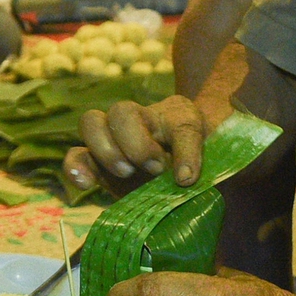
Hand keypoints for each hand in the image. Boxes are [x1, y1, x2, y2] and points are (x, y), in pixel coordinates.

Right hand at [61, 95, 207, 194]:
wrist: (181, 181)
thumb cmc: (201, 171)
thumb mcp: (217, 167)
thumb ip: (220, 169)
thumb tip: (187, 179)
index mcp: (178, 116)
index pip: (182, 125)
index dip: (185, 151)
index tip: (187, 179)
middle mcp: (142, 118)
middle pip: (123, 111)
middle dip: (136, 143)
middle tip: (154, 170)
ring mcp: (114, 137)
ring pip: (91, 122)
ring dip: (106, 150)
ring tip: (126, 174)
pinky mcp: (96, 162)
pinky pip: (75, 154)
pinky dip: (75, 167)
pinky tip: (86, 184)